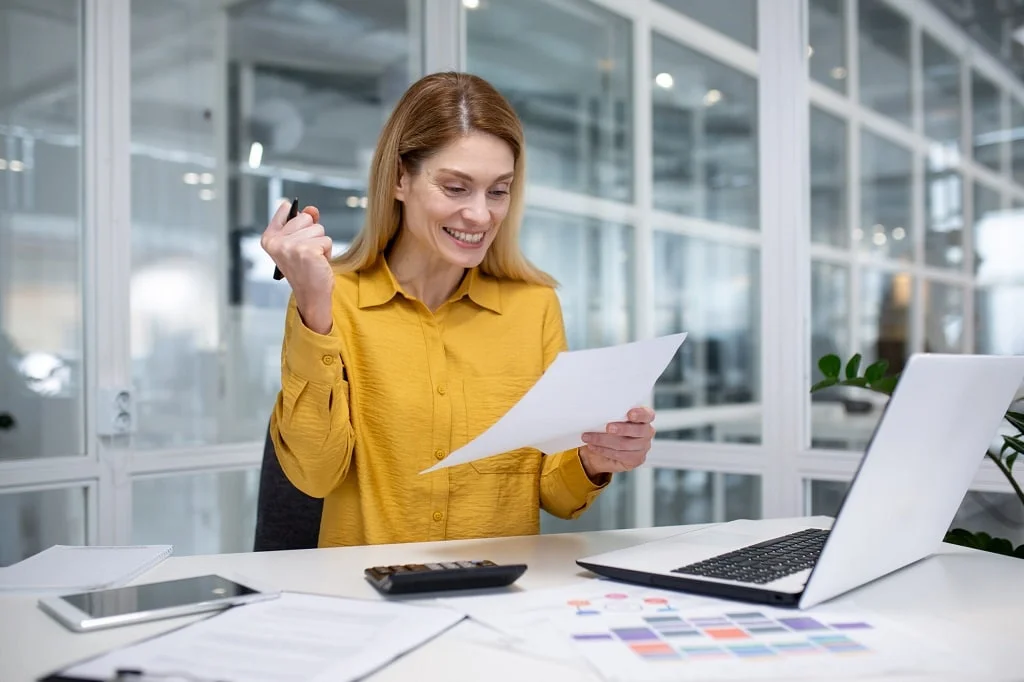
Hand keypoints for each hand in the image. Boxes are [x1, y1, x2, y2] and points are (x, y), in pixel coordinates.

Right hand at [260, 200, 333, 332]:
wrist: (312, 294)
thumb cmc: (305, 270)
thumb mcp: (299, 243)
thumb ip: (304, 223)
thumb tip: (312, 209)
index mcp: (269, 238)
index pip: (284, 209)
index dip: (297, 218)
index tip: (296, 230)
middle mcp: (276, 241)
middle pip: (306, 217)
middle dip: (312, 233)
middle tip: (306, 252)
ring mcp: (290, 246)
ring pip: (318, 228)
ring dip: (321, 244)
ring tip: (313, 259)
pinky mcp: (307, 250)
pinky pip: (327, 240)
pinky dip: (327, 251)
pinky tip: (318, 263)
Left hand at [579, 407, 655, 476]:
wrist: (601, 450)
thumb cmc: (606, 429)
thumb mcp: (608, 419)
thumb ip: (610, 414)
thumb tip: (597, 410)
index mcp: (644, 418)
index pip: (647, 414)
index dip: (640, 414)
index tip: (630, 414)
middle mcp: (647, 432)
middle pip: (638, 430)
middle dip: (622, 429)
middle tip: (608, 428)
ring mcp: (644, 447)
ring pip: (625, 444)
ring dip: (604, 440)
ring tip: (589, 437)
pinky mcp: (636, 459)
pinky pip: (620, 455)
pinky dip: (603, 450)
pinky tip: (593, 446)